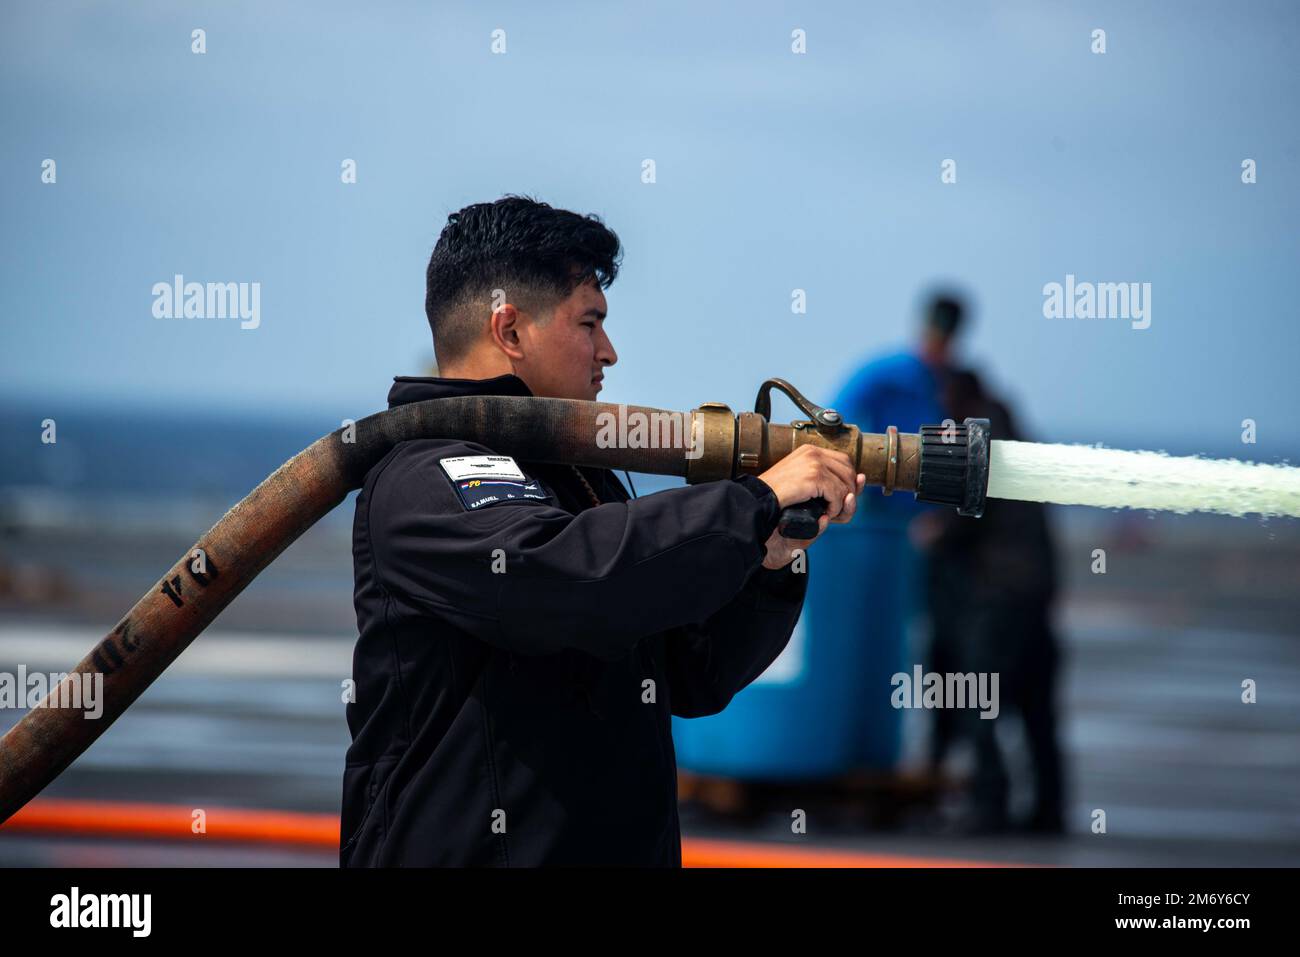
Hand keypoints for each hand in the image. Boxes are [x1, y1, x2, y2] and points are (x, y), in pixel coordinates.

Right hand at [755, 446, 865, 568]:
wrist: (758, 501)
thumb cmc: (777, 497)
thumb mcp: (805, 484)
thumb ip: (829, 481)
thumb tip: (861, 478)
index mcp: (810, 451)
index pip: (844, 461)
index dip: (848, 481)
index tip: (843, 497)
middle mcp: (814, 452)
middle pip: (850, 472)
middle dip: (849, 494)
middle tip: (836, 509)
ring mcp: (814, 462)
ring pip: (847, 484)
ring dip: (841, 504)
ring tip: (827, 512)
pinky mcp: (814, 476)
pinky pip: (838, 494)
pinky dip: (835, 508)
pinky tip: (823, 512)